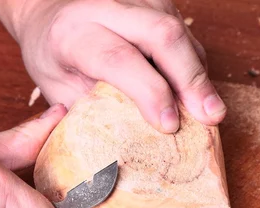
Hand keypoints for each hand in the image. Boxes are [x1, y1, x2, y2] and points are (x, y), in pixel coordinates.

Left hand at [0, 0, 225, 132]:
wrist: (49, 14)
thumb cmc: (53, 57)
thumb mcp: (59, 89)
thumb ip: (95, 109)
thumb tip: (135, 141)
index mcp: (73, 33)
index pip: (118, 58)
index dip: (149, 92)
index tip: (169, 126)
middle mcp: (105, 6)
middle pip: (162, 35)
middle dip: (191, 79)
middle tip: (210, 117)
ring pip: (180, 31)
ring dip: (198, 75)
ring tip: (208, 111)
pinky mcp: (155, 0)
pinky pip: (185, 33)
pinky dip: (194, 64)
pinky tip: (194, 90)